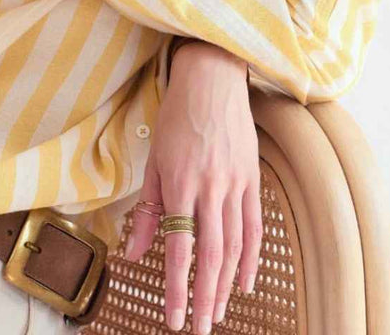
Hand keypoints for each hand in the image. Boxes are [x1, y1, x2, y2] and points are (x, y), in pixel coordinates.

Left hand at [124, 43, 260, 331]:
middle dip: (205, 298)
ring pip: (234, 246)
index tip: (174, 319)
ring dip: (227, 284)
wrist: (212, 80)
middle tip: (200, 328)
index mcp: (180, 185)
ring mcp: (235, 184)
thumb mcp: (153, 160)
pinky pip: (254, 226)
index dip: (177, 289)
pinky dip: (252, 257)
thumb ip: (146, 210)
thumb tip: (135, 253)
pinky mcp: (252, 178)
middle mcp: (210, 189)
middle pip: (211, 256)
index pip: (179, 250)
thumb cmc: (176, 117)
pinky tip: (246, 280)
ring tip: (218, 312)